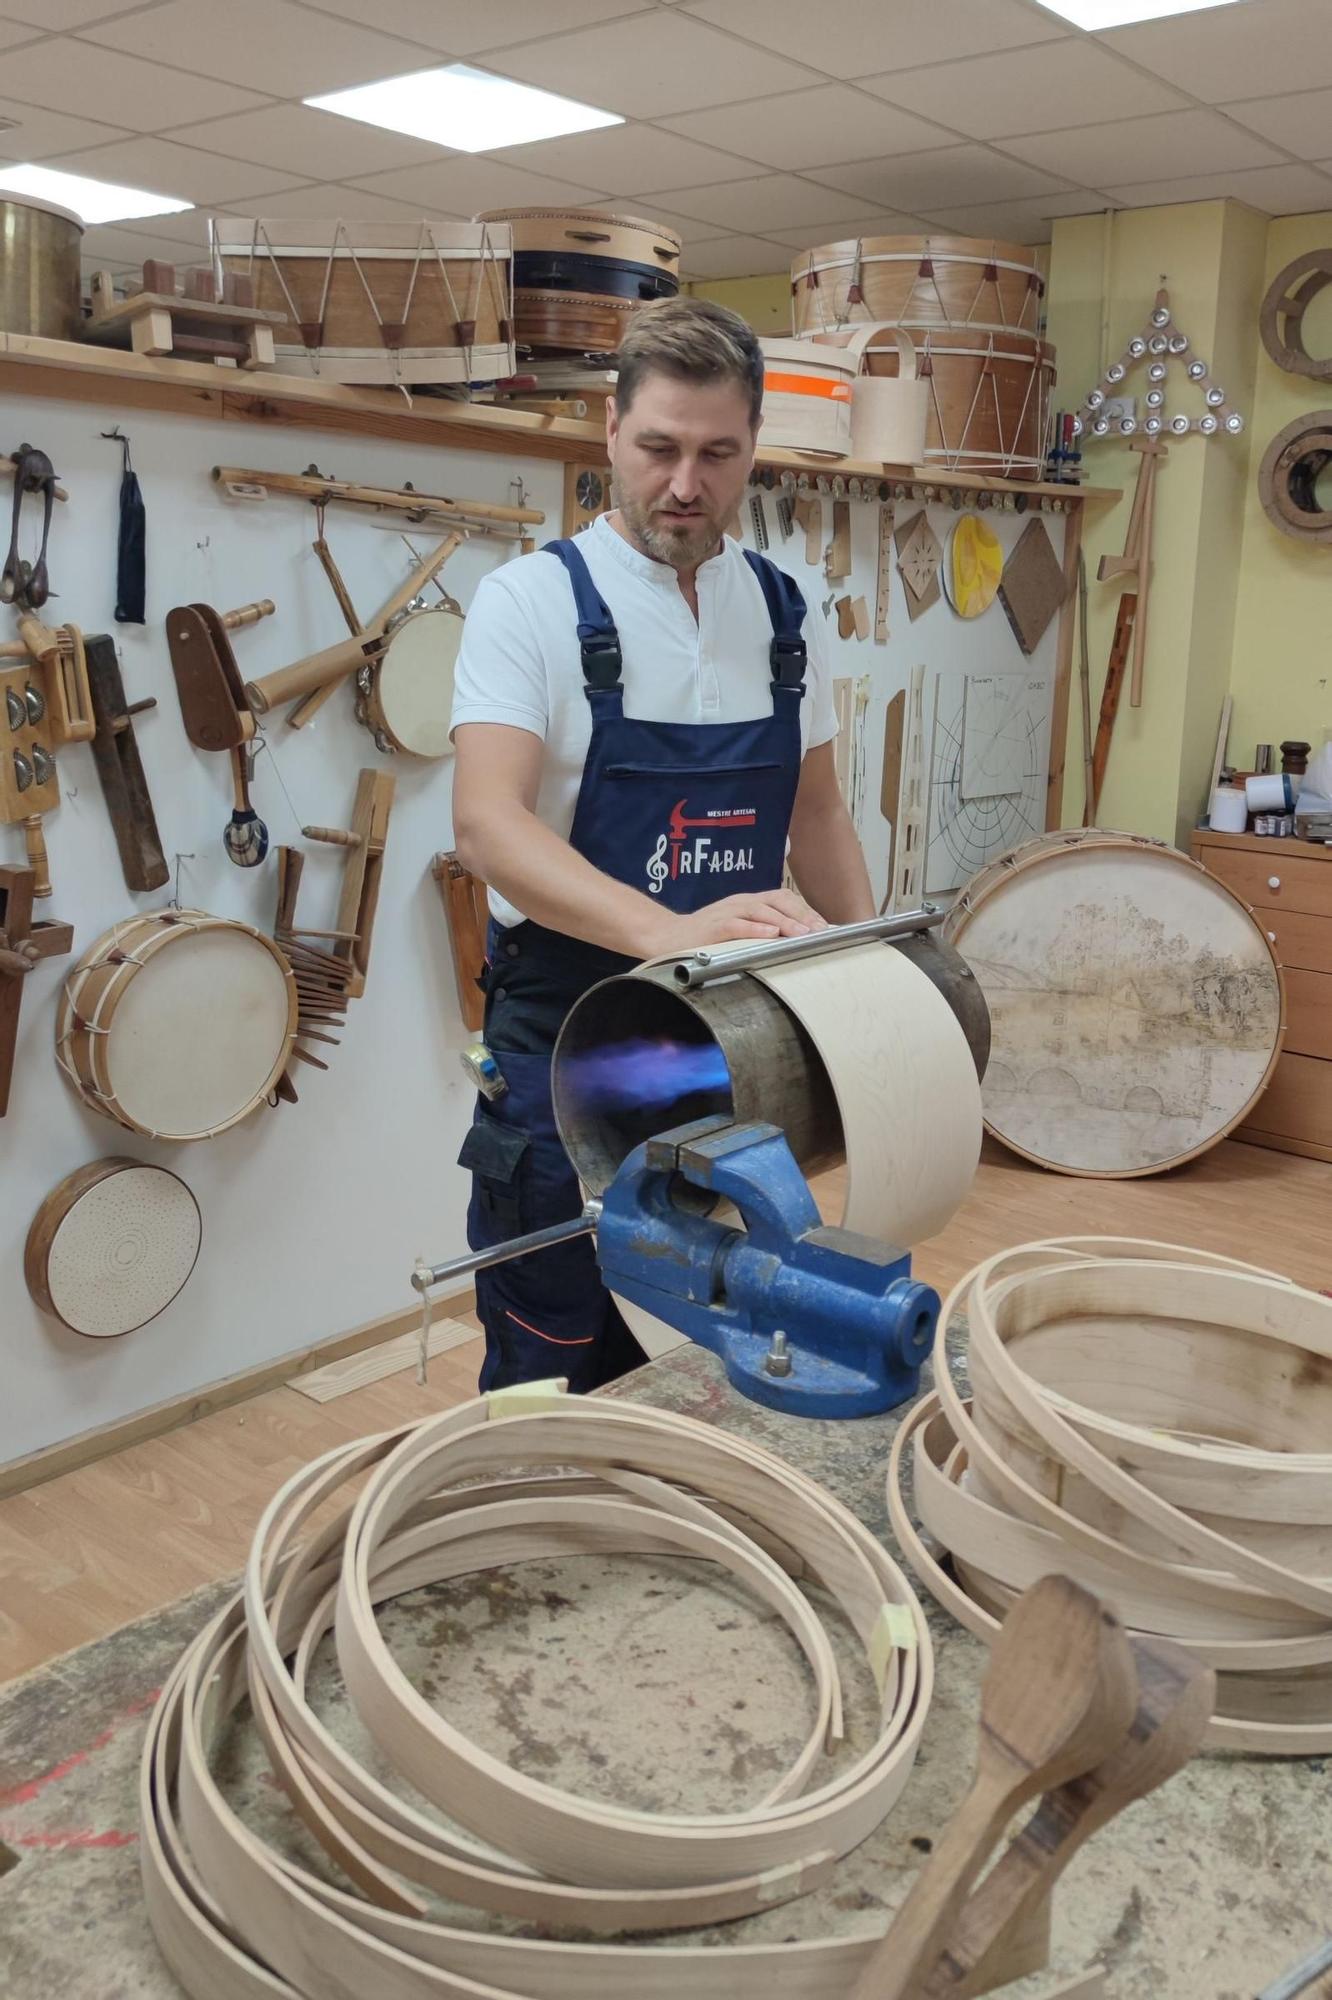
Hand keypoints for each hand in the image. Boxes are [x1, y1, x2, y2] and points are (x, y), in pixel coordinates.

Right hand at [639, 888, 828, 958]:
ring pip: (762, 911)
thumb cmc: (705, 936)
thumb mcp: (738, 929)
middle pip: (778, 901)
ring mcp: (727, 912)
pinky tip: (771, 935)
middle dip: (802, 915)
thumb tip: (794, 941)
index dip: (806, 911)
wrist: (666, 937)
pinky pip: (737, 925)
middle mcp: (741, 902)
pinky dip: (755, 928)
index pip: (784, 899)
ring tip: (803, 933)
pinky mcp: (713, 927)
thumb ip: (762, 930)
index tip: (825, 926)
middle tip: (821, 930)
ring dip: (785, 922)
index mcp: (749, 902)